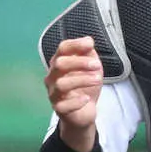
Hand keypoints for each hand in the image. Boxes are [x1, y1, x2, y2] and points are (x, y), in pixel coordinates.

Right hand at [44, 36, 102, 151]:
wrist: (85, 110)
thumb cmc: (86, 86)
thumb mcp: (91, 67)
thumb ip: (88, 54)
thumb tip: (88, 40)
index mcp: (60, 62)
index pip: (62, 49)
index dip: (75, 45)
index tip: (90, 44)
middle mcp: (52, 76)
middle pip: (60, 64)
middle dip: (79, 63)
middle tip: (97, 65)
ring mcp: (53, 93)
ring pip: (61, 84)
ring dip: (82, 80)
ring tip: (98, 80)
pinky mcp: (59, 109)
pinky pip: (63, 105)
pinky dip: (76, 102)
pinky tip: (87, 99)